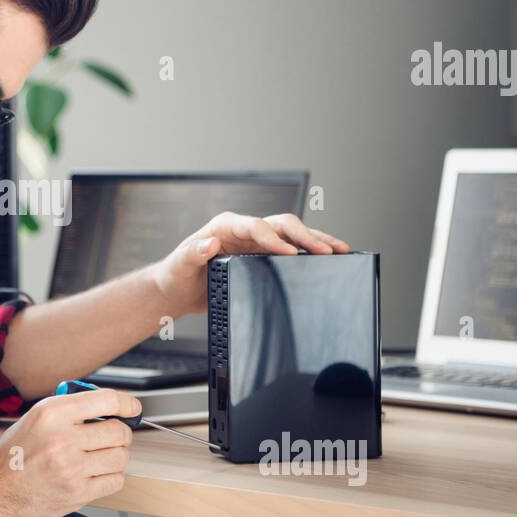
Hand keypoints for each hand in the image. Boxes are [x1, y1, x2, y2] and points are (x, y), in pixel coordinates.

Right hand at [0, 387, 140, 516]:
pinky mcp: (77, 493)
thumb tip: (109, 405)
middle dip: (121, 433)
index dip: (126, 403)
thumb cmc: (14, 454)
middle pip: (119, 431)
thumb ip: (69, 408)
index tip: (132, 408)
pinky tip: (98, 473)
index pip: (106, 400)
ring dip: (118, 456)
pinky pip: (115, 480)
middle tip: (113, 437)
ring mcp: (71, 468)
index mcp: (52, 413)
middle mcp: (62, 438)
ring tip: (102, 457)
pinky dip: (113, 476)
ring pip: (121, 456)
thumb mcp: (35, 418)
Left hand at [151, 212, 349, 316]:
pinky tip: (330, 257)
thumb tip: (210, 243)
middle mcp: (244, 231)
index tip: (290, 252)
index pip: (256, 227)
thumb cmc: (176, 275)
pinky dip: (310, 252)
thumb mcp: (178, 266)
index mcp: (225, 227)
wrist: (177, 290)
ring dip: (316, 241)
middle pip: (281, 226)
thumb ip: (192, 254)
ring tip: (341, 249)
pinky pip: (292, 250)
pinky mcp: (263, 257)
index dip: (274, 238)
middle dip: (305, 236)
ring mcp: (256, 243)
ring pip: (292, 235)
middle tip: (327, 250)